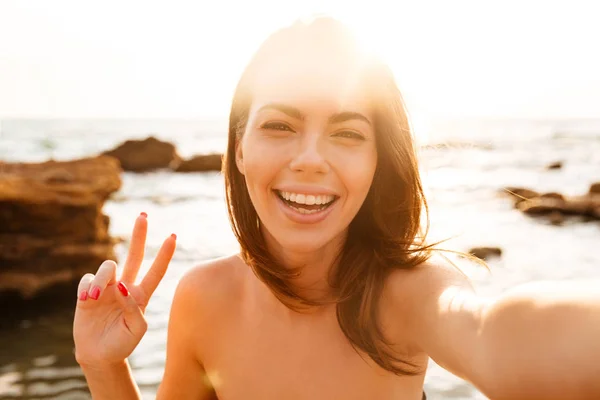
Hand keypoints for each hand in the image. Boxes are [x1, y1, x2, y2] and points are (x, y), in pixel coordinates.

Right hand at [73, 212, 175, 368]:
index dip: (164, 255)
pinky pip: (88, 279)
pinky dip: (88, 288)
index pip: (156, 271)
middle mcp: (125, 286)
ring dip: (102, 278)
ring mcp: (107, 287)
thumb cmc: (122, 343)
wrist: (99, 355)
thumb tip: (122, 285)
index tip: (174, 236)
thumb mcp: (136, 329)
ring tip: (96, 296)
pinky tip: (88, 300)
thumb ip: (133, 307)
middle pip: (134, 255)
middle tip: (144, 215)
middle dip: (139, 235)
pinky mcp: (88, 291)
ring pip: (108, 266)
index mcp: (142, 295)